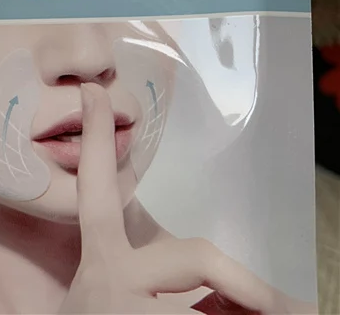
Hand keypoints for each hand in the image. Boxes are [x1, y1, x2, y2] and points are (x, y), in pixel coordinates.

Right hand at [59, 83, 314, 314]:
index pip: (96, 190)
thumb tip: (229, 298)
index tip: (94, 92)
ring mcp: (120, 307)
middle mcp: (105, 279)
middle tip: (291, 309)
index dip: (100, 139)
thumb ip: (168, 286)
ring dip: (248, 311)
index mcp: (97, 262)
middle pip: (195, 255)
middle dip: (243, 283)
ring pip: (203, 301)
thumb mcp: (125, 304)